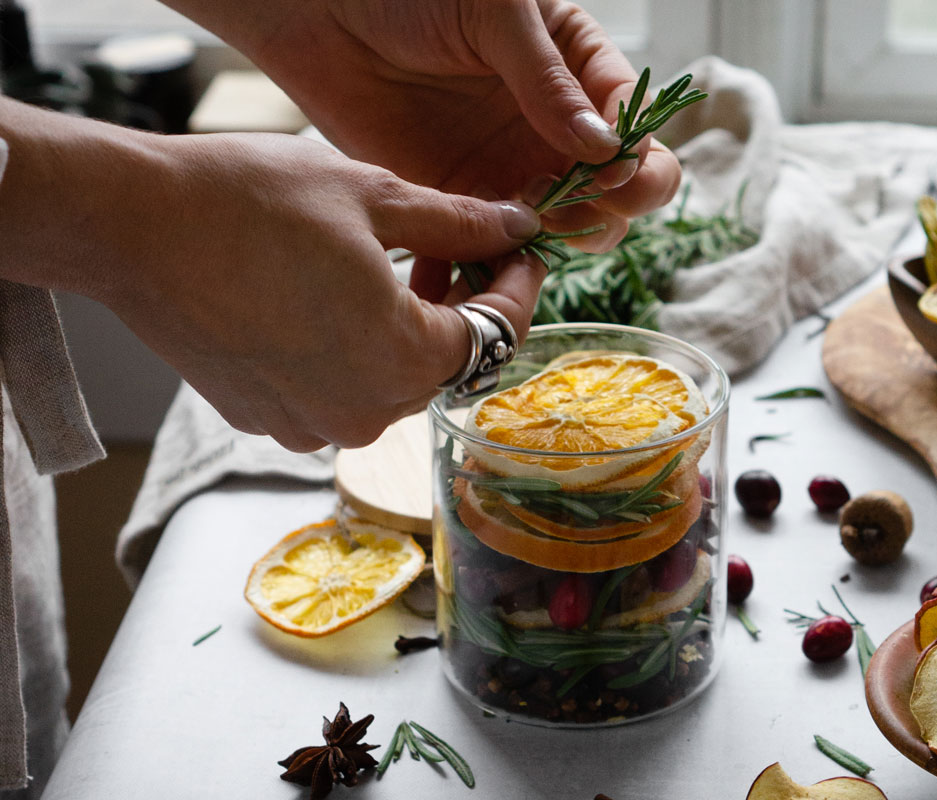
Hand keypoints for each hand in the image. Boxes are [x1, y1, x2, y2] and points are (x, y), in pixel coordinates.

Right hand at [0, 99, 546, 451]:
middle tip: (465, 252)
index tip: (522, 251)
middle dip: (466, 309)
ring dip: (410, 333)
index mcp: (408, 360)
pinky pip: (339, 391)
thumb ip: (457, 224)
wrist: (131, 228)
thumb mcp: (373, 197)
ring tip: (399, 273)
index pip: (497, 333)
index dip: (519, 287)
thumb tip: (515, 228)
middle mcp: (368, 412)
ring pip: (394, 381)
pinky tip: (338, 302)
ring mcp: (313, 425)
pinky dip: (354, 353)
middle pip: (448, 363)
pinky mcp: (268, 420)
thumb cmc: (248, 204)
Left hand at [167, 0, 681, 252]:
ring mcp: (512, 170)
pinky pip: (493, 251)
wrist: (321, 12)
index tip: (608, 170)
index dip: (634, 160)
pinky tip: (474, 264)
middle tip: (561, 208)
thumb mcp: (496, 14)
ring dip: (552, 245)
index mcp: (581, 73)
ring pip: (564, 234)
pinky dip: (488, 269)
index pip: (637, 131)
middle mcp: (555, 130)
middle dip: (604, 211)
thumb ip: (549, 81)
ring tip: (516, 232)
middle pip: (618, 195)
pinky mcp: (462, 203)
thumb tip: (603, 147)